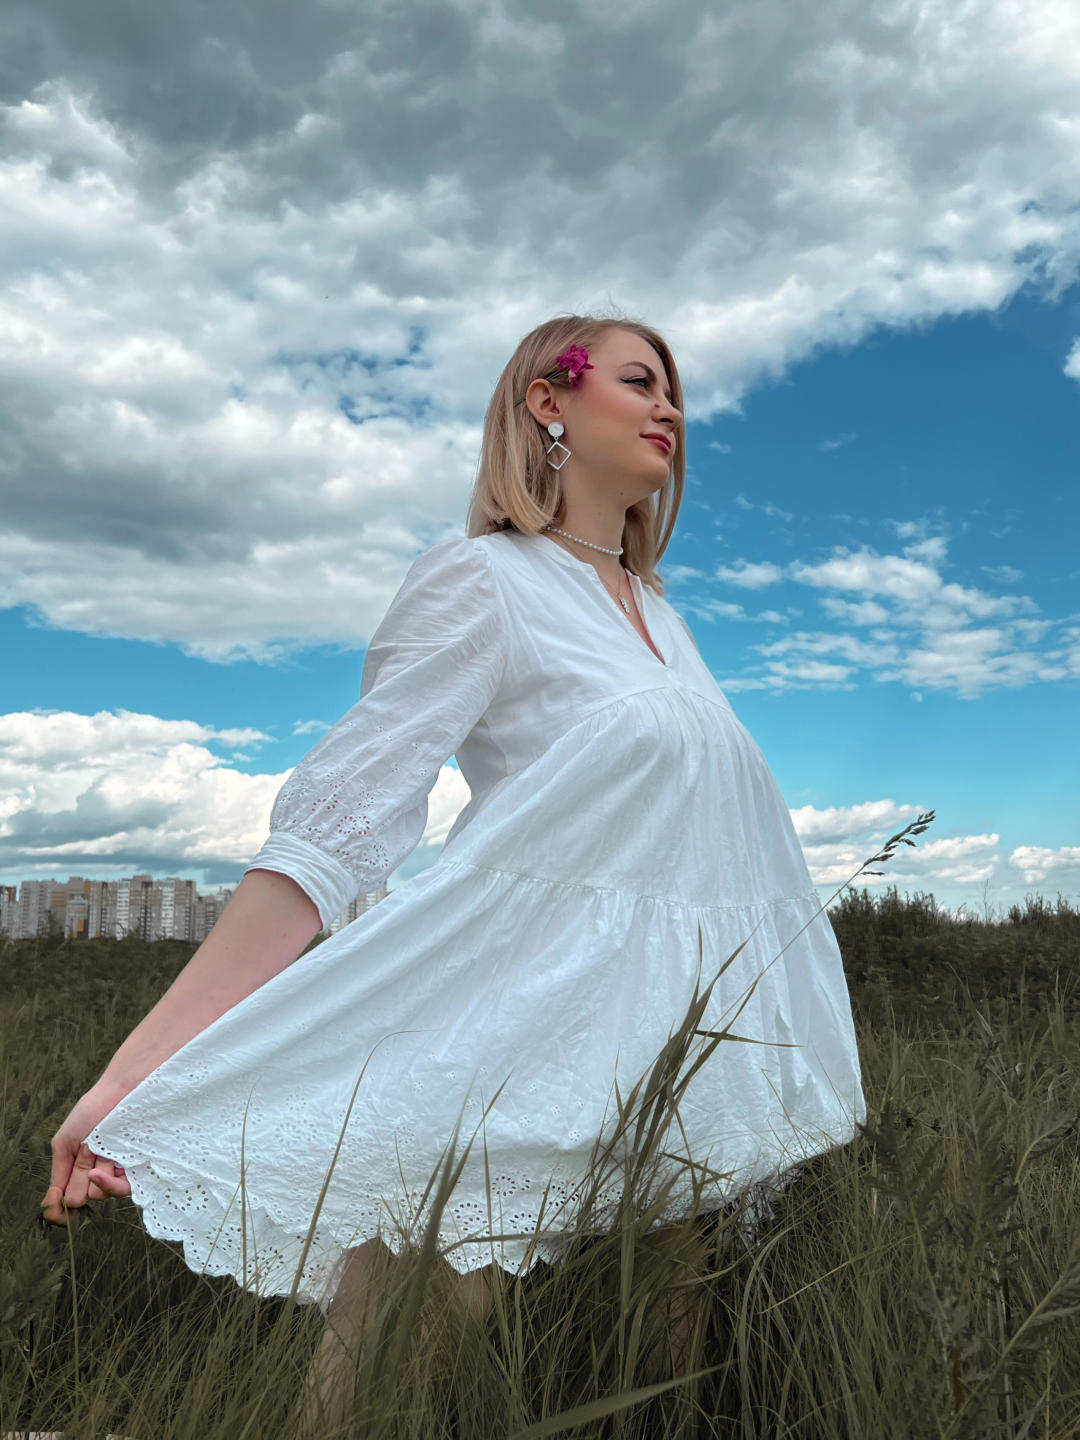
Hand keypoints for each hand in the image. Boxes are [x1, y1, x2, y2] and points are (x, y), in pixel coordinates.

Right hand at [42, 1080, 133, 1225]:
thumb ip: (59, 1172)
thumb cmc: (94, 1110)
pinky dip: (106, 1184)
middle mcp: (97, 1173)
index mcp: (78, 1169)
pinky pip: (120, 1191)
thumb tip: (54, 1200)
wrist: (122, 1091)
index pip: (66, 1200)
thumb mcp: (65, 1142)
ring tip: (96, 1151)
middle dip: (77, 1180)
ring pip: (98, 1196)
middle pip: (80, 1199)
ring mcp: (117, 1173)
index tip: (54, 1204)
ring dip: (93, 1174)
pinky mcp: (136, 1169)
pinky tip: (97, 1171)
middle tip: (85, 1154)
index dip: (57, 1209)